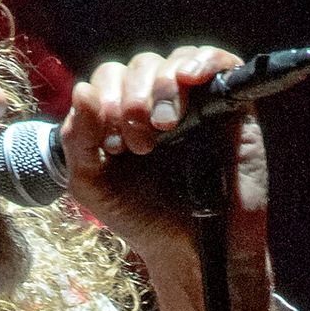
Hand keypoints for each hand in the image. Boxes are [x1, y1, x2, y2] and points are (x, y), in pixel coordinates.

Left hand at [59, 44, 270, 304]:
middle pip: (141, 65)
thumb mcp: (92, 183)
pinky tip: (190, 78)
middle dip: (132, 99)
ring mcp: (196, 102)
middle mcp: (158, 104)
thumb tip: (82, 89)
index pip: (109, 78)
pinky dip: (203, 61)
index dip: (106, 99)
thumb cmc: (140, 218)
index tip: (113, 145)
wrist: (189, 250)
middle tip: (139, 145)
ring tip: (164, 126)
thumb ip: (78, 139)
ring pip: (176, 60)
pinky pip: (220, 62)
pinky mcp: (232, 106)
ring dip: (162, 85)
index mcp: (122, 115)